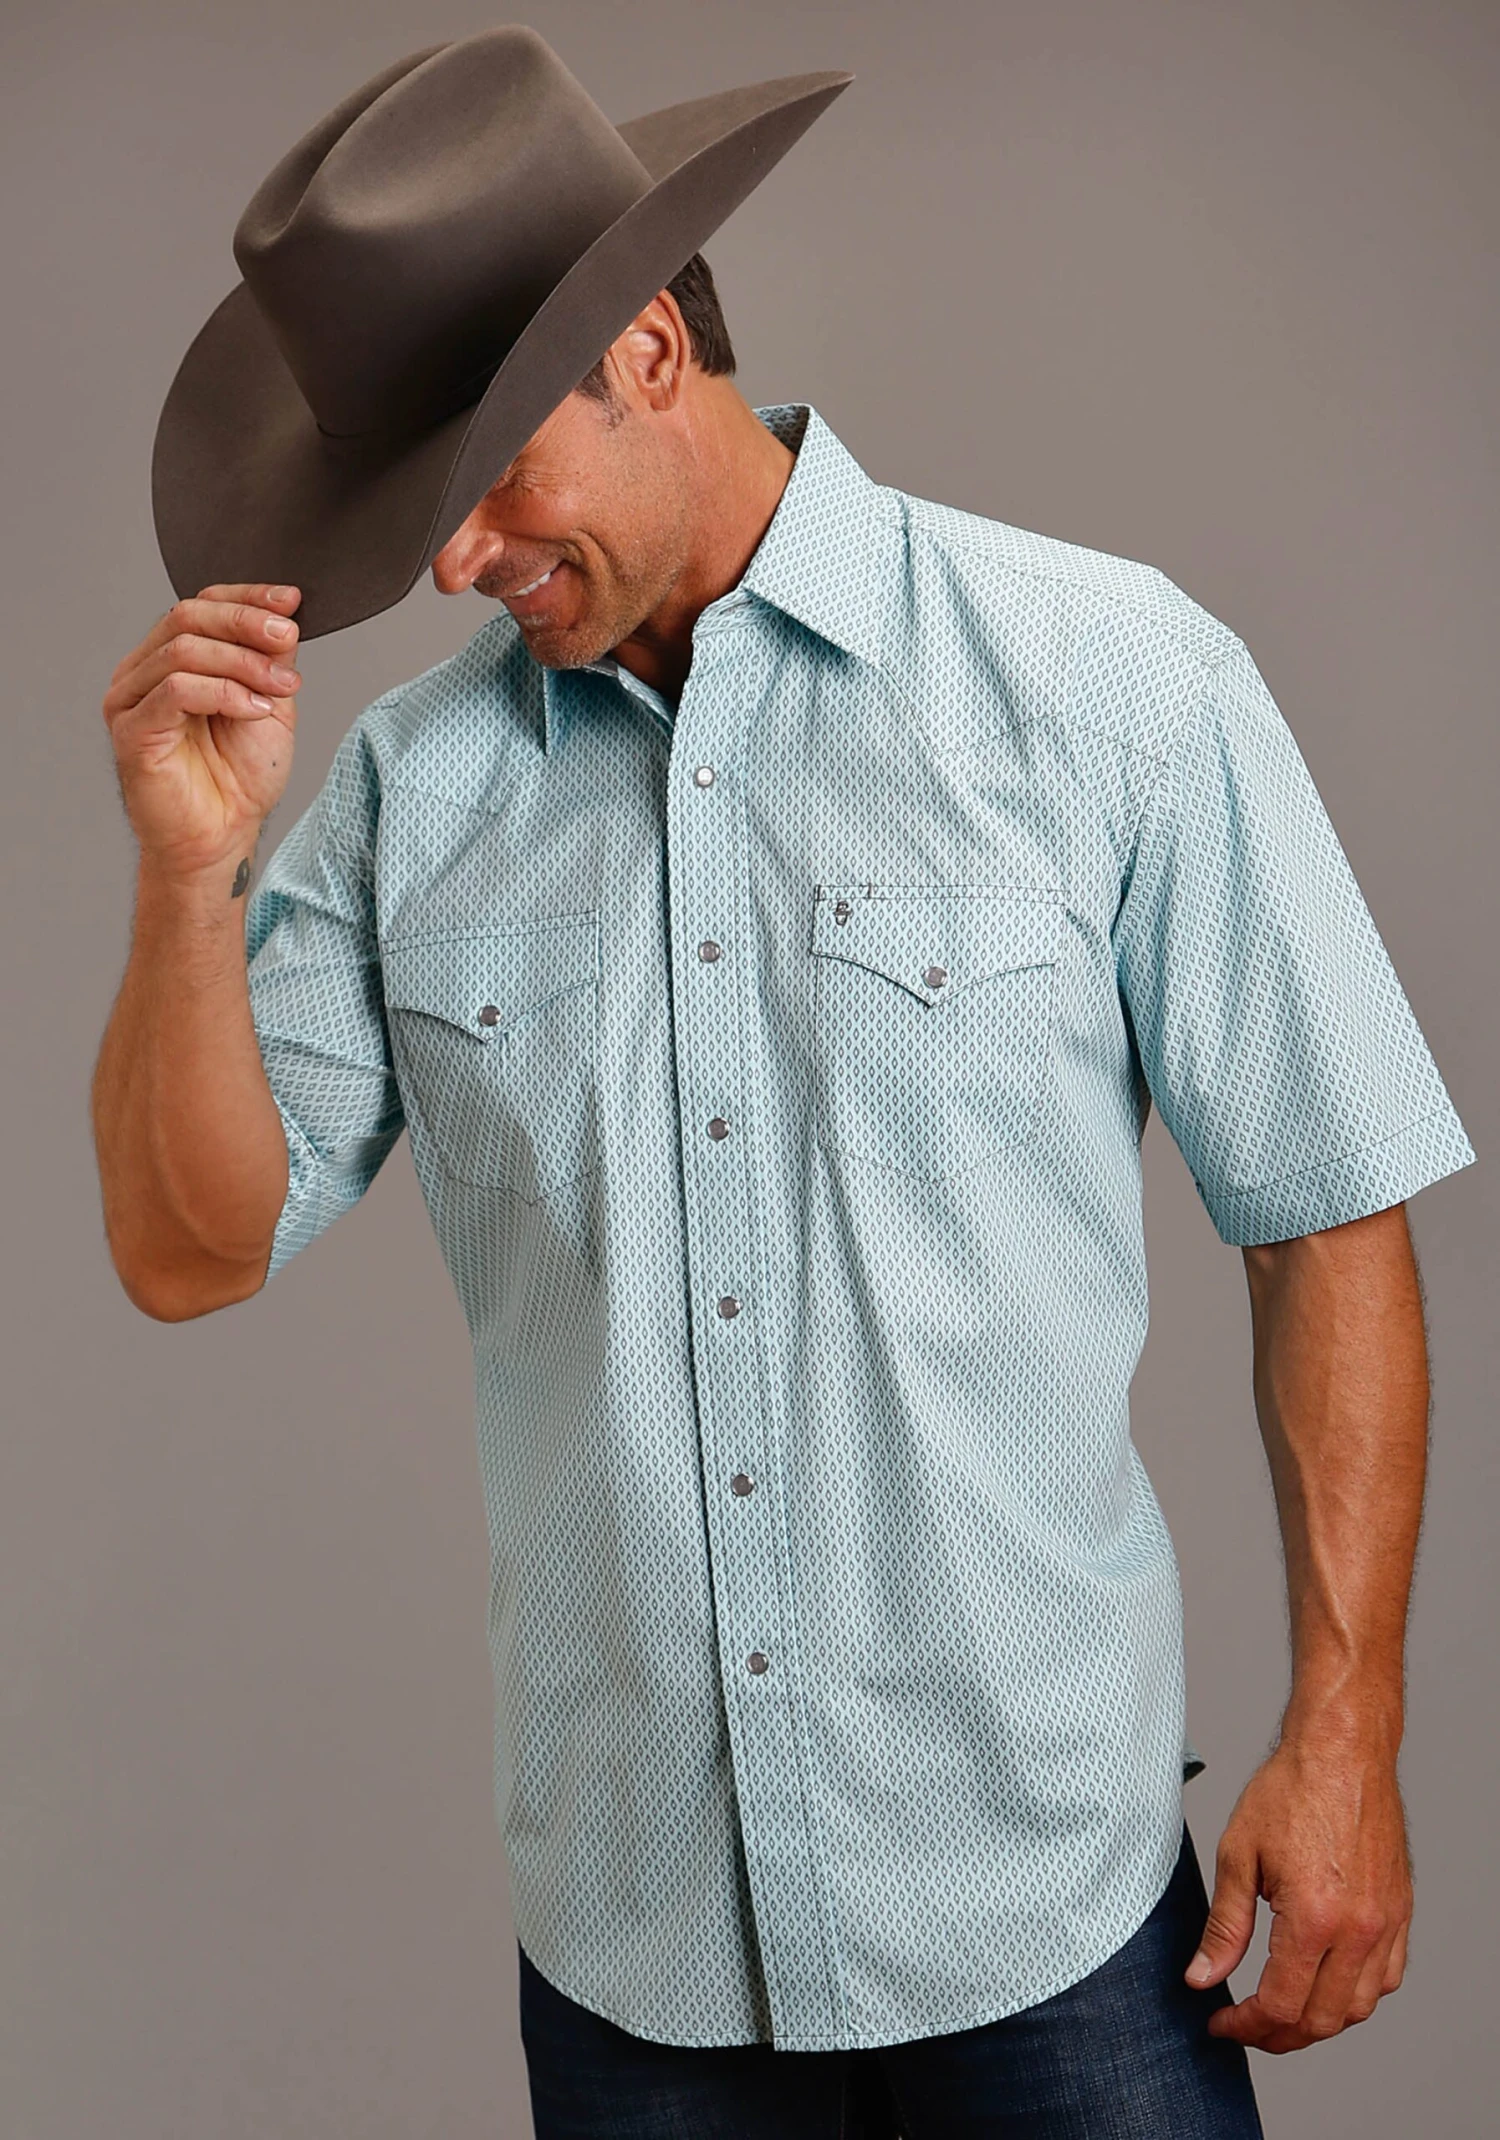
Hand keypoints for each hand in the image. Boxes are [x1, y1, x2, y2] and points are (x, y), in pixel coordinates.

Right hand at [101, 583, 302, 879]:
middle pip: (188, 615)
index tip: (292, 601)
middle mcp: (144, 670)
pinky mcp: (131, 729)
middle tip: (287, 639)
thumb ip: (270, 661)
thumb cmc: (240, 778)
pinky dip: (223, 692)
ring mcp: (130, 698)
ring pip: (183, 649)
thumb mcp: (270, 704)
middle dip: (245, 623)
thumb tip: (284, 616)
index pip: (203, 603)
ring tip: (280, 690)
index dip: (247, 596)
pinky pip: (175, 689)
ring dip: (242, 663)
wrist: (223, 836)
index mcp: (173, 657)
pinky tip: (254, 710)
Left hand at [1184, 1727, 1411, 2052]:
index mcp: (1315, 1919)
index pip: (1281, 2006)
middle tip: (1244, 2026)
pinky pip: (1386, 1978)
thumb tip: (1202, 1976)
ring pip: (1358, 2008)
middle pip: (1321, 2019)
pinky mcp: (1399, 1913)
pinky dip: (1354, 1996)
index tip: (1220, 2022)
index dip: (1245, 2026)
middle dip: (1277, 2035)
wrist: (1342, 1751)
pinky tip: (1324, 1984)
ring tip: (1279, 2012)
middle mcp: (1358, 1930)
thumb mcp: (1238, 1854)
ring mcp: (1385, 1924)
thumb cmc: (1290, 1790)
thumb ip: (1224, 1925)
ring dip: (1318, 2022)